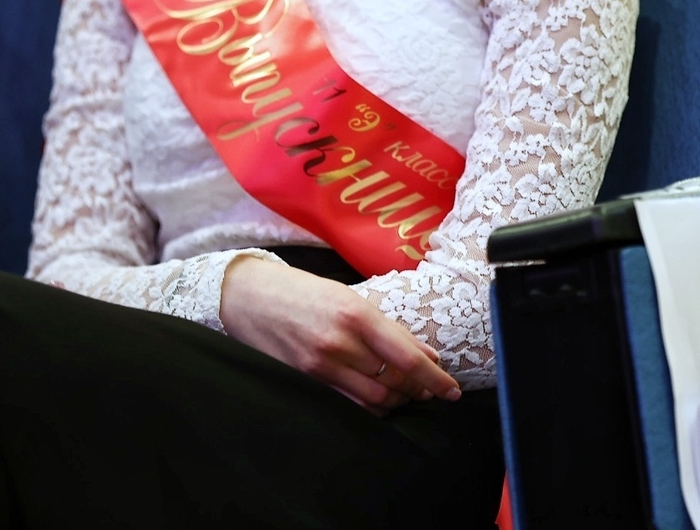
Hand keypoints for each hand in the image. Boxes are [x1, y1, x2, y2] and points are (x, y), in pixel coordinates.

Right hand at [219, 256, 460, 414]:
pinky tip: (379, 401)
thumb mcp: (350, 298)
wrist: (247, 296)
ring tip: (407, 394)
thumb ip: (388, 328)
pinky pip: (348, 403)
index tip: (451, 390)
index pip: (407, 357)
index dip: (434, 378)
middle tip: (430, 390)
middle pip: (394, 382)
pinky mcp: (305, 380)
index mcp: (357, 314)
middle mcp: (340, 341)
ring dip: (397, 401)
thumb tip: (427, 354)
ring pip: (374, 399)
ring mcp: (320, 364)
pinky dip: (371, 407)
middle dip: (418, 390)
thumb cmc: (303, 292)